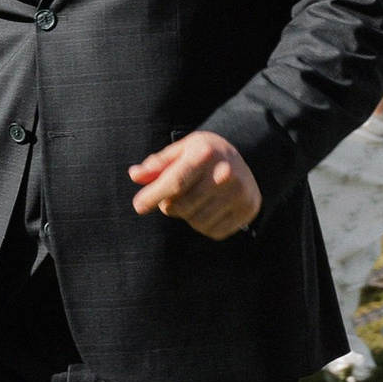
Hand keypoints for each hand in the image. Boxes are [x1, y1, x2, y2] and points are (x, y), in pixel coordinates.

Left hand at [127, 129, 261, 237]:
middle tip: (174, 196)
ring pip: (196, 222)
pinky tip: (209, 208)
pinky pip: (213, 231)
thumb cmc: (205, 154)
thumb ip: (158, 164)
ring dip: (187, 216)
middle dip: (170, 205)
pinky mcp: (247, 210)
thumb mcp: (182, 150)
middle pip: (182, 206)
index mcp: (205, 153)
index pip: (175, 182)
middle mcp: (225, 173)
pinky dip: (204, 225)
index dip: (153, 196)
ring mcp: (239, 193)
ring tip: (194, 199)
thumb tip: (135, 175)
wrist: (247, 158)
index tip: (138, 206)